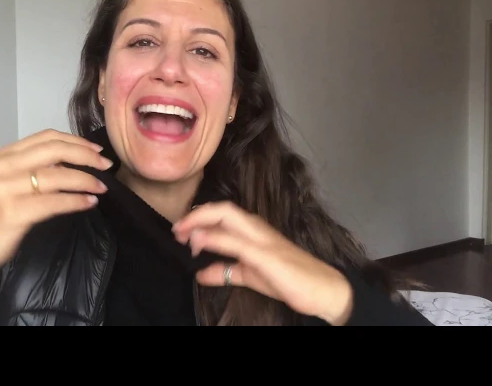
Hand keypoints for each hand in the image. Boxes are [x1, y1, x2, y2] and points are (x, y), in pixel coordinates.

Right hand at [0, 129, 112, 279]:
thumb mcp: (9, 182)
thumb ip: (34, 167)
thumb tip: (72, 162)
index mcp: (6, 155)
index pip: (47, 137)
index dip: (76, 141)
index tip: (97, 150)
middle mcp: (5, 166)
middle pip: (55, 151)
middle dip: (86, 156)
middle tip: (106, 165)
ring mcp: (7, 189)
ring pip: (56, 176)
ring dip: (85, 180)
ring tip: (102, 187)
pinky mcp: (13, 212)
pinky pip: (53, 202)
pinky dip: (75, 201)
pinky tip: (89, 203)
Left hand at [172, 201, 353, 325]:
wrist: (322, 289)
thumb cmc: (289, 278)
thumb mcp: (249, 275)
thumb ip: (225, 271)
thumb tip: (200, 274)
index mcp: (253, 230)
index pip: (222, 213)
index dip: (199, 217)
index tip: (180, 230)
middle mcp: (256, 228)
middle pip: (222, 209)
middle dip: (196, 215)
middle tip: (176, 229)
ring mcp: (262, 239)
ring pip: (227, 218)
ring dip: (200, 224)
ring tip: (182, 234)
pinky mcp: (267, 255)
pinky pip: (237, 243)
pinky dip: (216, 240)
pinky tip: (201, 244)